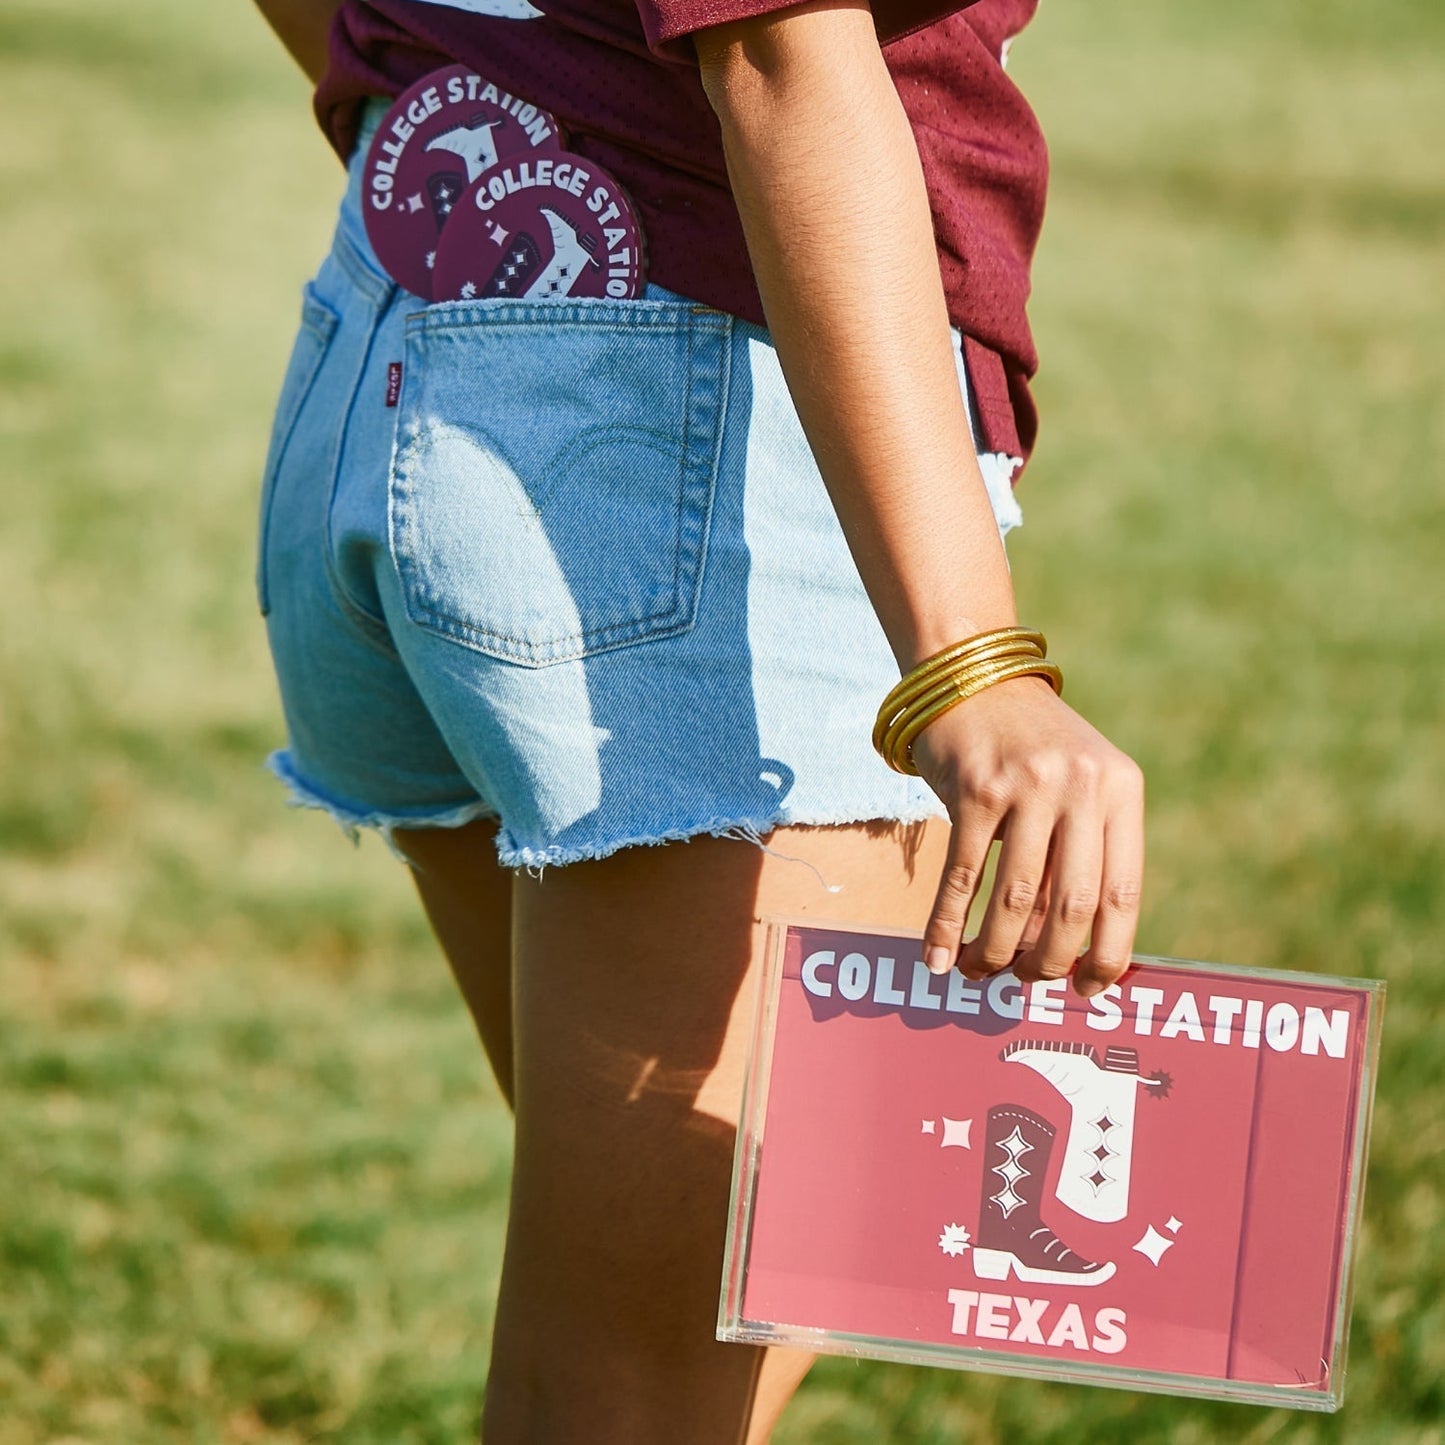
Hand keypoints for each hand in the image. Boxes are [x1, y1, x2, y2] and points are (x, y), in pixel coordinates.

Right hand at [910, 675, 1143, 995]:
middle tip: (1026, 983)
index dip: (1108, 954)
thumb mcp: (1079, 785)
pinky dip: (948, 925)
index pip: (1123, 894)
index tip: (1090, 990)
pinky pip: (963, 876)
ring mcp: (1027, 786)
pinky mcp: (974, 789)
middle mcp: (1079, 787)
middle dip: (1047, 961)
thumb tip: (1070, 948)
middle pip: (1071, 906)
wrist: (973, 680)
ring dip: (996, 950)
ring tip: (982, 973)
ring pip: (1017, 899)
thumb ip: (1084, 850)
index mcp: (1119, 791)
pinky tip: (938, 956)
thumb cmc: (1030, 748)